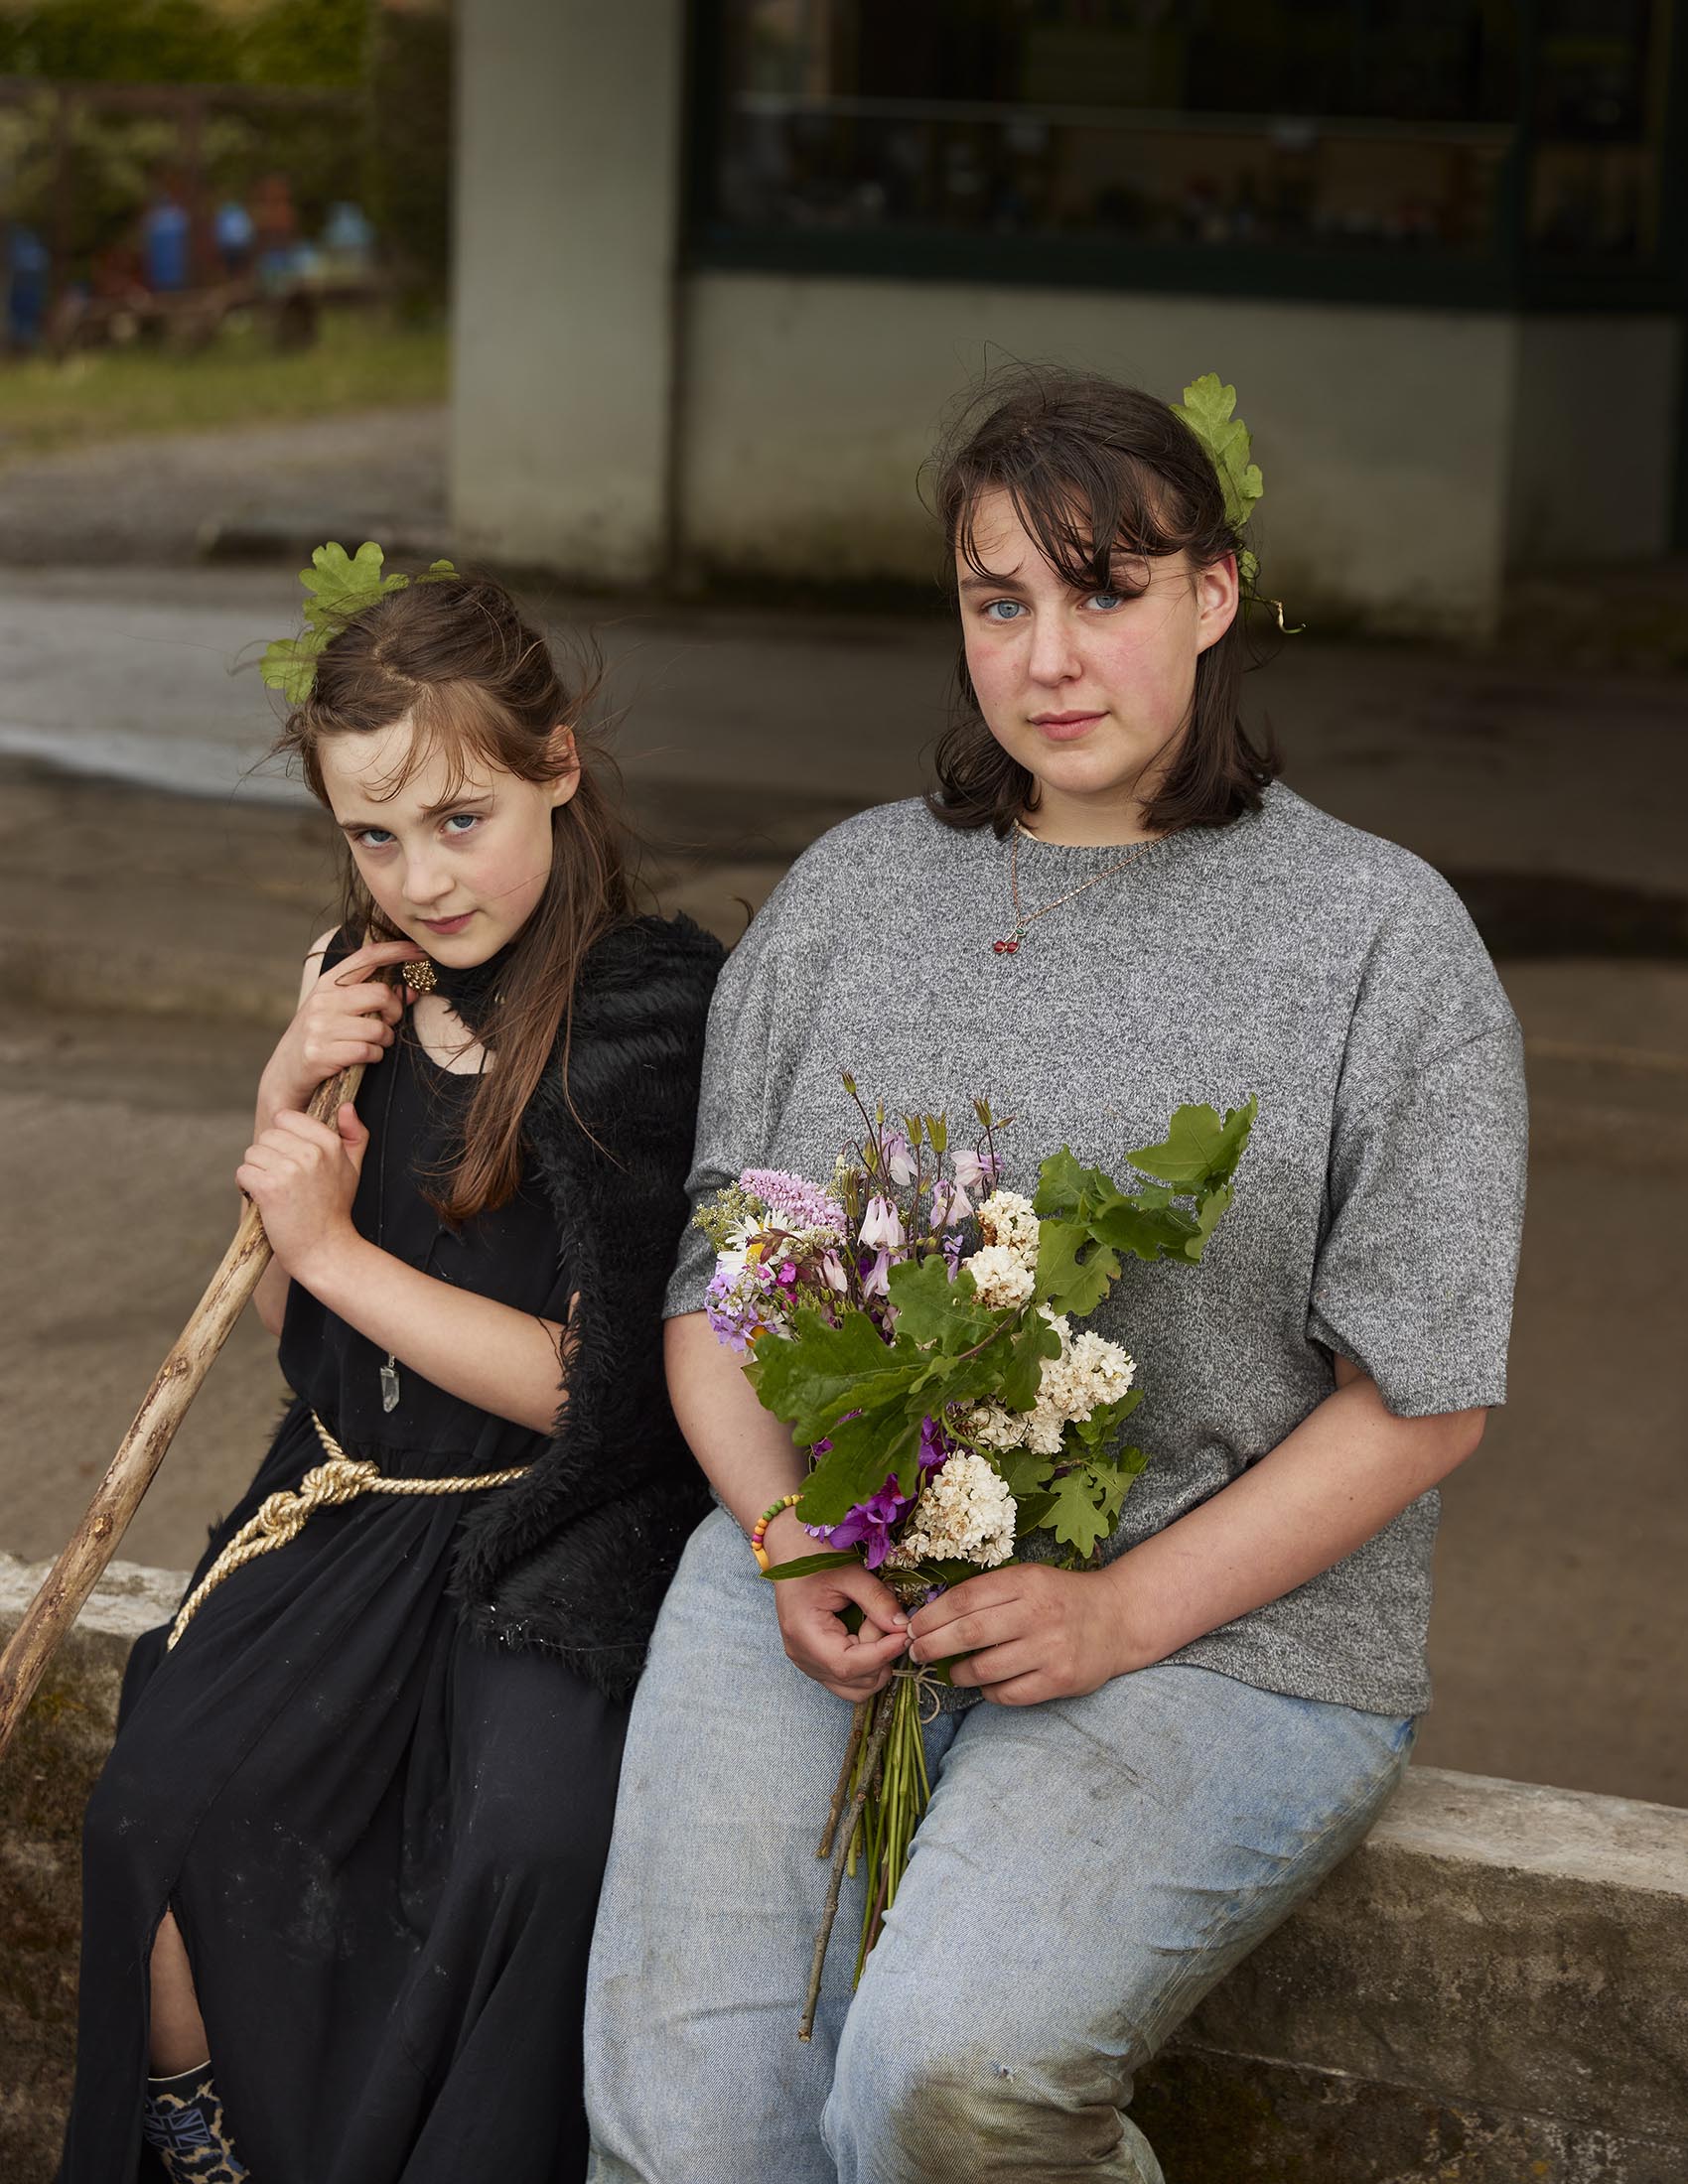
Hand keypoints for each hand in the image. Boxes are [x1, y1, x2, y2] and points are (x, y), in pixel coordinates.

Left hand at [237, 1103, 368, 1283]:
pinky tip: (263, 1201)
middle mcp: (311, 1152)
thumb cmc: (335, 1210)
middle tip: (283, 1182)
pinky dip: (246, 1187)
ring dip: (256, 1172)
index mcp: (329, 1142)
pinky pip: (243, 1173)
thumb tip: (346, 1106)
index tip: (291, 1161)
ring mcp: (290, 1169)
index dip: (283, 1139)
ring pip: (251, 1153)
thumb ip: (354, 1135)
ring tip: (274, 1192)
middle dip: (268, 1156)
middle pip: (266, 1135)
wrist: (326, 1251)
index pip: (286, 1118)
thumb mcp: (353, 1169)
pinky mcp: (270, 1188)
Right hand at [260, 938, 418, 1117]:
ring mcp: (320, 1027)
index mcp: (328, 983)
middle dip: (395, 1011)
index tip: (421, 952)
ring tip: (375, 1044)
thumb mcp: (339, 1010)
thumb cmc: (320, 1037)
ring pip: (378, 1028)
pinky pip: (368, 1051)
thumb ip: (371, 999)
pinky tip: (365, 1058)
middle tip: (390, 1022)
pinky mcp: (321, 1053)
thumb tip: (410, 991)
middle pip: (381, 994)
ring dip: (385, 1040)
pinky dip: (375, 1056)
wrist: (285, 1073)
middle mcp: (323, 1001)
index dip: (397, 951)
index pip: (367, 956)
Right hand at [765, 1511, 908, 1702]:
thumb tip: (904, 1627)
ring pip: (854, 1687)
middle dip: (880, 1655)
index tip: (906, 1634)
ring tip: (874, 1623)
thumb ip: (878, 1601)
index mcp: (804, 1634)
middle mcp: (802, 1656)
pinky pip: (847, 1678)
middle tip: (886, 1617)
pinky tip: (866, 1632)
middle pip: (855, 1682)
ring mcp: (807, 1661)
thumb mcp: (849, 1571)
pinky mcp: (815, 1659)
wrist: (789, 1546)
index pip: (848, 1666)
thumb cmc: (813, 1552)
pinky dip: (866, 1663)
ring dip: (875, 1662)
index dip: (882, 1655)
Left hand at [907, 1561, 1136, 1706]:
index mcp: (1025, 1582)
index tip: (912, 1626)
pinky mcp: (1060, 1680)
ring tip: (952, 1670)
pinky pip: (1009, 1693)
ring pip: (985, 1668)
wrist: (1118, 1619)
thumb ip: (988, 1593)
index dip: (932, 1615)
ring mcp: (1050, 1649)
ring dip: (958, 1672)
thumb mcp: (1029, 1580)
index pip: (965, 1598)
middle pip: (969, 1633)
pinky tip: (986, 1684)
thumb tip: (932, 1615)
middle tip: (916, 1652)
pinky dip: (988, 1691)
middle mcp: (1038, 1614)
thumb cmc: (1061, 1598)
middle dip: (933, 1644)